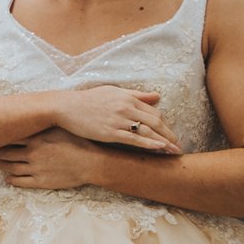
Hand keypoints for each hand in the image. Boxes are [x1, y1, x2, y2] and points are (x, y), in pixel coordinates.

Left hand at [0, 128, 109, 191]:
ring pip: (10, 168)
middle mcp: (32, 154)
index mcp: (36, 139)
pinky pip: (19, 182)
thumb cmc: (79, 142)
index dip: (1, 138)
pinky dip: (11, 180)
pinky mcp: (40, 182)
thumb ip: (44, 124)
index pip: (10, 138)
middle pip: (6, 153)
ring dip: (2, 166)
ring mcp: (35, 169)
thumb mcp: (60, 128)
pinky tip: (8, 178)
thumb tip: (32, 114)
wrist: (93, 163)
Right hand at [52, 85, 179, 153]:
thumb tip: (157, 96)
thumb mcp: (113, 92)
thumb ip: (136, 95)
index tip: (170, 134)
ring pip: (148, 131)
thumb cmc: (87, 100)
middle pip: (155, 122)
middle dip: (169, 135)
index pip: (154, 112)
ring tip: (174, 151)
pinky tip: (159, 148)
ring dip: (164, 142)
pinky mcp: (110, 132)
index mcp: (128, 98)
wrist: (65, 107)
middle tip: (178, 145)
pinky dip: (149, 143)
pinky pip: (134, 139)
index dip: (165, 124)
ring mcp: (118, 120)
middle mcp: (126, 108)